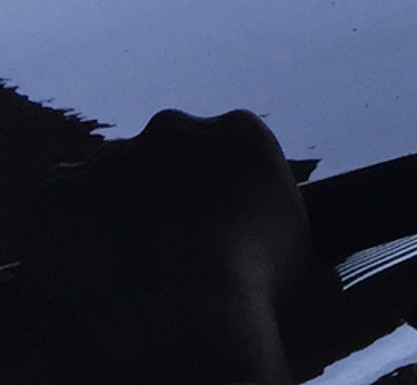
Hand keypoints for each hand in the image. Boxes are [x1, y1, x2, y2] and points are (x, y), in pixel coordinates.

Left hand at [21, 110, 342, 383]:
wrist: (177, 321)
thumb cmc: (256, 295)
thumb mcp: (306, 269)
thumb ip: (306, 257)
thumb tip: (326, 283)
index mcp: (241, 134)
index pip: (223, 147)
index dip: (216, 190)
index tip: (213, 227)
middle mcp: (174, 131)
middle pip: (161, 155)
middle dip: (160, 190)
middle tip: (164, 247)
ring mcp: (110, 159)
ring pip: (105, 181)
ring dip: (109, 212)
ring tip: (119, 268)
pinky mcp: (56, 194)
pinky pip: (54, 210)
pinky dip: (62, 236)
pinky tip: (83, 272)